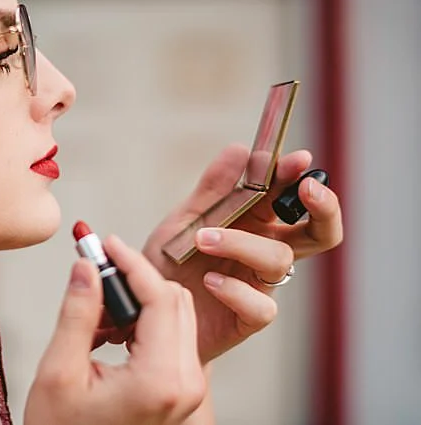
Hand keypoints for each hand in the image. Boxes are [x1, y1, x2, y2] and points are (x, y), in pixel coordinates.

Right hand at [26, 235, 205, 424]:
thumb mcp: (59, 371)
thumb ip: (78, 313)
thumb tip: (87, 266)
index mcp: (160, 379)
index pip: (159, 298)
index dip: (131, 263)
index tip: (103, 243)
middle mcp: (186, 384)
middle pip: (175, 302)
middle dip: (135, 279)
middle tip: (93, 270)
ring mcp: (189, 390)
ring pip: (176, 317)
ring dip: (139, 301)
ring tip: (93, 313)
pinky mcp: (182, 392)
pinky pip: (172, 339)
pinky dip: (143, 323)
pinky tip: (105, 333)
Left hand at [127, 145, 343, 361]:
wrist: (145, 309)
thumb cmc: (170, 263)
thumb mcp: (184, 220)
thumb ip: (212, 189)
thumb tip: (240, 149)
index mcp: (256, 224)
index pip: (290, 197)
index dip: (299, 177)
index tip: (299, 160)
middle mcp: (264, 252)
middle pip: (320, 232)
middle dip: (323, 208)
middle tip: (306, 188)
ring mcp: (260, 285)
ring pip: (279, 260)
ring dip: (242, 243)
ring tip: (203, 239)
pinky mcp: (247, 318)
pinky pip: (261, 305)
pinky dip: (235, 289)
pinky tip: (210, 280)